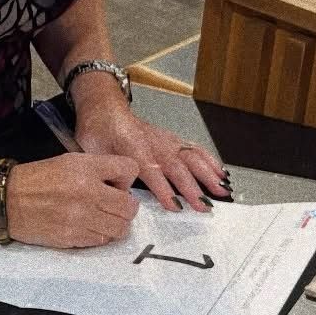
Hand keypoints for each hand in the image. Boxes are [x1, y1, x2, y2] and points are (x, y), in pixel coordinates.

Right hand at [0, 151, 140, 247]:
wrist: (7, 200)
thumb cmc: (39, 178)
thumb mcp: (69, 161)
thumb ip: (98, 169)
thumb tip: (123, 187)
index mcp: (86, 168)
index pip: (130, 170)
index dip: (126, 179)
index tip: (115, 184)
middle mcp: (88, 193)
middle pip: (130, 207)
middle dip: (124, 207)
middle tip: (110, 205)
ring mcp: (81, 218)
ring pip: (120, 228)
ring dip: (114, 224)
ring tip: (99, 218)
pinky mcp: (72, 238)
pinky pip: (101, 241)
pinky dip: (98, 235)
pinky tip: (85, 226)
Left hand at [73, 94, 230, 211]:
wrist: (104, 109)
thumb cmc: (99, 132)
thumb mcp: (94, 155)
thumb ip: (108, 175)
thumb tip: (119, 197)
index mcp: (131, 146)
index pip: (151, 170)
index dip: (164, 189)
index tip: (175, 205)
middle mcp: (153, 142)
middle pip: (176, 166)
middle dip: (192, 187)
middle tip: (203, 205)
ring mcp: (165, 140)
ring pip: (190, 156)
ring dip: (207, 174)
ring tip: (221, 190)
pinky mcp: (172, 139)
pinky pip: (194, 149)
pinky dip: (209, 161)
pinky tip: (221, 172)